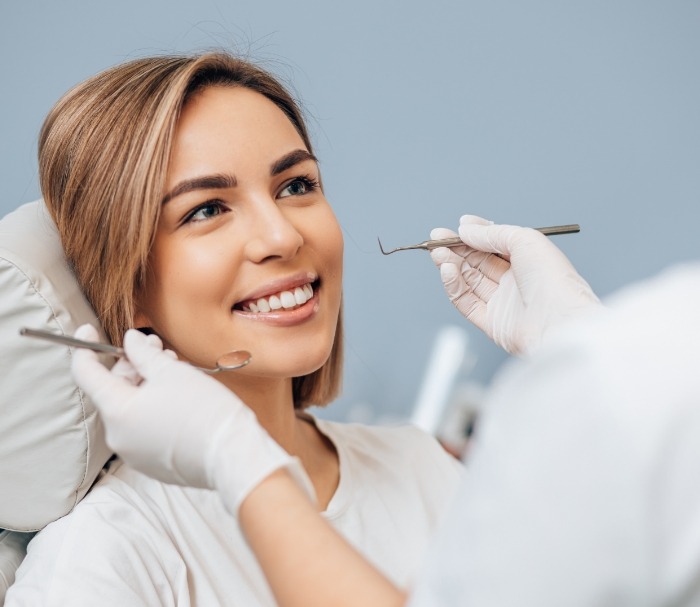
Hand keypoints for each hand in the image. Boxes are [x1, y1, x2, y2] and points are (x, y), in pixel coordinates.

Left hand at [71, 325, 313, 513]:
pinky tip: (177, 396)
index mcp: (117, 412)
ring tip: (173, 369)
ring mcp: (134, 453)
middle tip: (155, 348)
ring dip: (145, 385)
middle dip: (131, 365)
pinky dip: (153, 408)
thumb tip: (130, 341)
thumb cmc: (205, 411)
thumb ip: (143, 354)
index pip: (86, 375)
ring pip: (131, 409)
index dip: (85, 348)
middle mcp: (118, 436)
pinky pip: (143, 428)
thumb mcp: (172, 372)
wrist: (233, 456)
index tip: (88, 331)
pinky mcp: (152, 463)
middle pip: (113, 391)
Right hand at [430, 215, 600, 354]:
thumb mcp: (525, 240)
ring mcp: (502, 302)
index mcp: (528, 261)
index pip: (494, 245)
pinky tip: (447, 270)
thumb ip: (492, 233)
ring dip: (451, 265)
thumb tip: (465, 229)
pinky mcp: (491, 322)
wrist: (560, 322)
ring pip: (469, 280)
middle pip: (478, 262)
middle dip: (456, 249)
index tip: (456, 227)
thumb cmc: (554, 281)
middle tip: (436, 238)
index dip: (474, 235)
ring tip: (438, 253)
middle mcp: (515, 282)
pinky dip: (453, 285)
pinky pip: (466, 301)